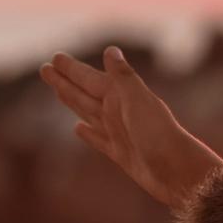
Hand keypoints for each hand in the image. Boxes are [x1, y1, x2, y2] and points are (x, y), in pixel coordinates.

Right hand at [40, 46, 222, 209]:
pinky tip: (78, 128)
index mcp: (120, 96)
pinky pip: (98, 139)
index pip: (88, 78)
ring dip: (71, 101)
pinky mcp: (120, 153)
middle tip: (46, 69)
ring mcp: (118, 133)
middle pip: (84, 93)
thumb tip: (110, 50)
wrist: (177, 172)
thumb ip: (123, 77)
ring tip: (58, 90)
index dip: (71, 69)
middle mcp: (117, 112)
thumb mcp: (138, 101)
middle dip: (65, 81)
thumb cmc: (159, 134)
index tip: (54, 58)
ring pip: (87, 112)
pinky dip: (87, 133)